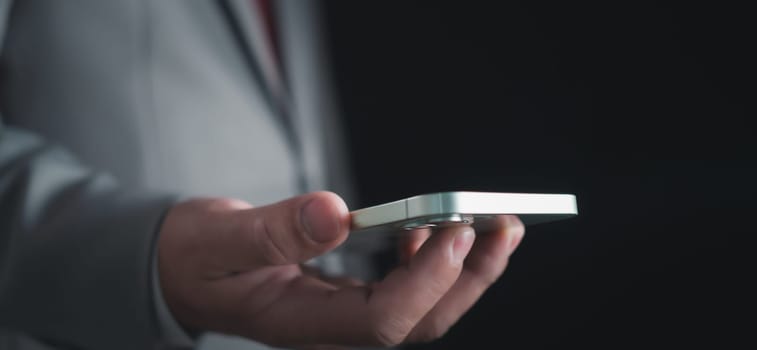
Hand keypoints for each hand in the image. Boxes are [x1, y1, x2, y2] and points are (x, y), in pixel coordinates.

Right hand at [158, 192, 523, 347]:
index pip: (381, 321)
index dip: (425, 283)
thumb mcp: (217, 238)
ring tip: (491, 223)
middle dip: (469, 279)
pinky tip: (435, 230)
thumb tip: (336, 213)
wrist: (182, 273)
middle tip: (503, 226)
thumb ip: (272, 230)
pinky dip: (434, 261)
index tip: (455, 230)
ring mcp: (343, 317)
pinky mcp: (349, 297)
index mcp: (299, 323)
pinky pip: (406, 290)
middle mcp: (330, 329)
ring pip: (421, 310)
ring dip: (464, 270)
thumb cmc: (193, 258)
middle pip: (418, 323)